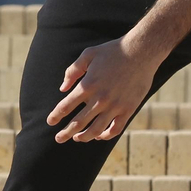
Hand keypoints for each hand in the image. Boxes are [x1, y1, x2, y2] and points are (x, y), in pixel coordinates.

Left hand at [45, 34, 164, 142]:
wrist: (141, 51)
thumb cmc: (112, 51)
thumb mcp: (88, 54)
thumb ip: (72, 71)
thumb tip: (62, 89)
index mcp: (87, 85)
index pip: (66, 106)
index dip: (56, 116)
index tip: (50, 122)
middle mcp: (100, 99)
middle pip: (78, 122)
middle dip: (66, 133)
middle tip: (58, 139)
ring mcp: (115, 106)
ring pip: (96, 130)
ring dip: (84, 137)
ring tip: (77, 138)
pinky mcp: (128, 109)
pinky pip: (116, 129)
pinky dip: (106, 135)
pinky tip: (99, 136)